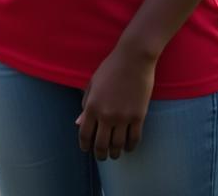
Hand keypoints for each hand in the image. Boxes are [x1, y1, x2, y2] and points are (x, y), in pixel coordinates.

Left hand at [76, 44, 156, 159]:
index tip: (86, 149)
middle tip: (101, 157)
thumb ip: (86, 105)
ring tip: (114, 154)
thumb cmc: (110, 68)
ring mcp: (123, 117)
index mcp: (92, 105)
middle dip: (100, 154)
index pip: (85, 133)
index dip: (84, 145)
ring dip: (115, 153)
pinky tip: (127, 147)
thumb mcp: (92, 84)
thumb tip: (79, 123)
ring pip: (118, 145)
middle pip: (101, 144)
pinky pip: (134, 139)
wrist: (133, 59)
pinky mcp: (139, 117)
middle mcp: (106, 115)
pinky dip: (130, 147)